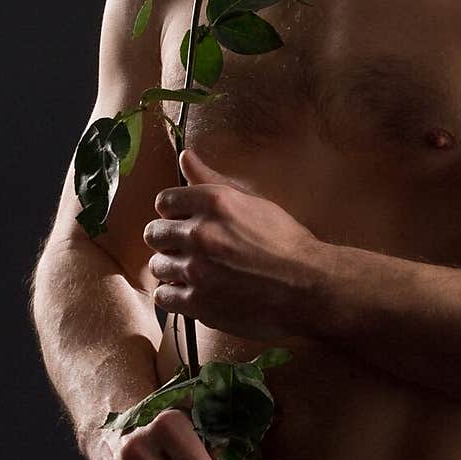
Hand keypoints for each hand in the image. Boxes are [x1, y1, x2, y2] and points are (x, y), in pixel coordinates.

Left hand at [144, 147, 324, 338]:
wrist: (306, 285)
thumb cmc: (284, 241)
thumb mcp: (252, 201)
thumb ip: (211, 179)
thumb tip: (185, 156)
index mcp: (214, 202)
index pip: (164, 202)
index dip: (173, 212)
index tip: (184, 222)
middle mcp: (200, 233)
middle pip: (154, 234)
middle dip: (167, 240)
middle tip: (187, 248)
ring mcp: (196, 270)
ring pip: (157, 266)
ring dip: (171, 268)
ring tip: (192, 272)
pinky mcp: (198, 303)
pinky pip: (164, 296)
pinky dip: (174, 294)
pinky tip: (191, 291)